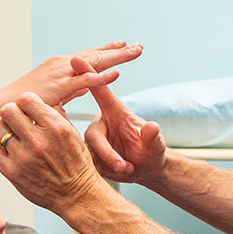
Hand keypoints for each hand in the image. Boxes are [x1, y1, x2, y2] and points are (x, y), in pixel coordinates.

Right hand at [0, 40, 142, 113]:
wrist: (0, 107)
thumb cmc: (23, 104)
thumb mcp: (53, 94)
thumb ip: (69, 90)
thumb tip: (84, 88)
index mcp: (60, 67)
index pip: (88, 55)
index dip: (107, 50)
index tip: (124, 45)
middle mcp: (62, 65)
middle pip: (95, 55)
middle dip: (118, 51)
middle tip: (139, 46)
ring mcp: (61, 73)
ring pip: (94, 63)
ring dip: (116, 57)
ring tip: (135, 52)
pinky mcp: (59, 86)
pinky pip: (85, 81)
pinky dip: (102, 77)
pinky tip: (117, 73)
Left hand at [0, 93, 111, 220]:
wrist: (76, 194)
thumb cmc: (76, 165)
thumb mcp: (74, 133)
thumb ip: (56, 115)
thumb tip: (43, 101)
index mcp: (55, 127)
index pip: (26, 99)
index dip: (26, 102)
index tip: (27, 109)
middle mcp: (38, 140)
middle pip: (8, 109)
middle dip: (12, 112)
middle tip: (17, 120)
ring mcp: (23, 156)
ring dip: (2, 127)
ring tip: (11, 134)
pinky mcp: (11, 171)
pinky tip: (5, 148)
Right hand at [73, 56, 166, 183]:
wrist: (148, 169)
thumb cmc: (152, 150)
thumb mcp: (156, 144)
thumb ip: (152, 136)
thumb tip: (152, 127)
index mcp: (114, 112)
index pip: (99, 91)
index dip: (88, 75)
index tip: (76, 59)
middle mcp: (101, 125)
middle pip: (92, 135)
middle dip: (107, 153)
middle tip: (125, 166)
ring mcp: (94, 142)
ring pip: (90, 153)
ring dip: (110, 165)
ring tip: (129, 170)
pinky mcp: (90, 158)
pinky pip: (89, 165)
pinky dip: (107, 173)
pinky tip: (122, 174)